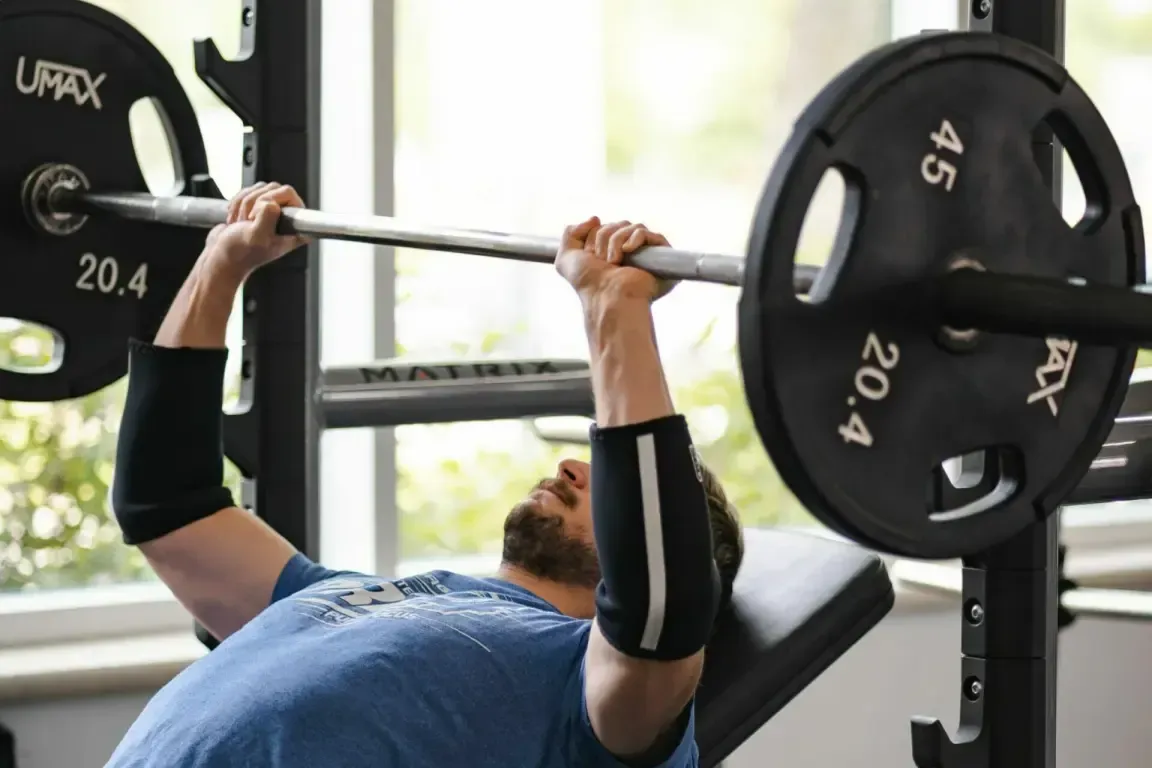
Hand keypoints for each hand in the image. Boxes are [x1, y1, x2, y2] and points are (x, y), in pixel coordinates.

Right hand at [202, 182, 309, 279]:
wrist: (222, 257)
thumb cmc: (240, 253)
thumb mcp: (257, 235)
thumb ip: (268, 215)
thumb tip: (270, 202)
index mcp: (296, 229)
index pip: (289, 195)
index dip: (269, 201)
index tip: (257, 219)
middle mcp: (289, 220)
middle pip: (274, 188)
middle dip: (253, 202)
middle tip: (247, 221)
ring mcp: (275, 212)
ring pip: (261, 188)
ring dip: (244, 203)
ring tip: (241, 223)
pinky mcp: (260, 207)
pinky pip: (251, 191)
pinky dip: (238, 202)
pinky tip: (236, 219)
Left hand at [554, 217, 675, 304]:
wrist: (608, 297)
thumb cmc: (589, 283)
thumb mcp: (566, 257)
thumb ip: (570, 233)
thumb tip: (595, 218)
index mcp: (608, 253)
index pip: (604, 227)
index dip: (594, 234)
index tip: (589, 254)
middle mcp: (627, 254)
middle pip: (617, 224)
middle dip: (603, 237)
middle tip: (601, 260)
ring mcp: (644, 255)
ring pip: (630, 226)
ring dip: (616, 241)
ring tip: (613, 261)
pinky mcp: (659, 256)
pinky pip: (646, 233)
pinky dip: (635, 238)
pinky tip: (628, 251)